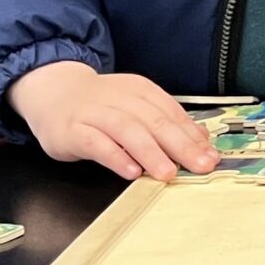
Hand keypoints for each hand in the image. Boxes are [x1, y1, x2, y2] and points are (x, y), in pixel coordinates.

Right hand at [6, 62, 216, 181]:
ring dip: (150, 152)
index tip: (211, 156)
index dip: (192, 135)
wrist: (53, 92)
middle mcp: (120, 99)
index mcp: (140, 91)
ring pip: (127, 131)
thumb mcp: (134, 107)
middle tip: (200, 166)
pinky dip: (115, 157)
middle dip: (180, 145)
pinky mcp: (73, 130)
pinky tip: (131, 172)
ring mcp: (95, 114)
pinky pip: (96, 143)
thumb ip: (164, 121)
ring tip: (168, 173)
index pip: (171, 113)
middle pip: (155, 121)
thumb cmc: (100, 106)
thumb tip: (200, 140)